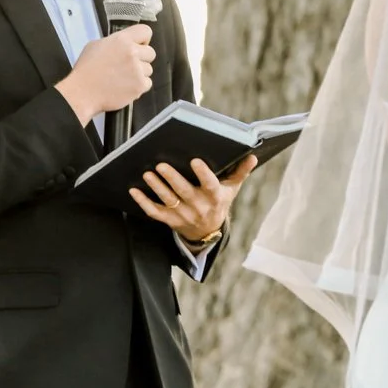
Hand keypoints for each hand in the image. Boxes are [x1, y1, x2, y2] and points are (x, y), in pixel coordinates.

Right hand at [56, 25, 154, 124]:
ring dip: (139, 74)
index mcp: (121, 40)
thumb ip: (115, 42)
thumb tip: (126, 43)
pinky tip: (124, 87)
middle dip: (141, 59)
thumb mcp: (95, 46)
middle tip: (126, 66)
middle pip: (151, 52)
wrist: (81, 93)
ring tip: (121, 78)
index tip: (138, 46)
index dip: (143, 39)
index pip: (145, 31)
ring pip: (148, 69)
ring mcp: (137, 70)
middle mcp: (132, 53)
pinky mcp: (140, 85)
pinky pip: (147, 83)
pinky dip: (138, 86)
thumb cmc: (86, 71)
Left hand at [130, 156, 254, 244]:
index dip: (203, 174)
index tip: (196, 161)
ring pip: (168, 200)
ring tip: (148, 174)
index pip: (210, 185)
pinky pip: (154, 212)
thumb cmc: (220, 202)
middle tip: (161, 164)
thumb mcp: (232, 188)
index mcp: (215, 197)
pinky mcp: (169, 220)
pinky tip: (134, 190)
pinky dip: (143, 202)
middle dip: (172, 178)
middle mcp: (199, 207)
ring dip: (156, 187)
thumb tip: (253, 156)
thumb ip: (241, 172)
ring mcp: (183, 215)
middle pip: (183, 192)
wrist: (208, 231)